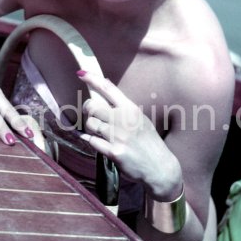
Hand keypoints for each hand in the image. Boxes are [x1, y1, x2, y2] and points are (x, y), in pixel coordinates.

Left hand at [78, 70, 182, 200]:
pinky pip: (93, 141)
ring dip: (91, 127)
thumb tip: (106, 88)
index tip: (81, 73)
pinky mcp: (114, 152)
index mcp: (131, 108)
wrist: (159, 167)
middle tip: (92, 115)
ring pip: (91, 124)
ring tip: (99, 131)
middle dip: (88, 110)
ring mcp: (119, 136)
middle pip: (93, 106)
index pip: (108, 89)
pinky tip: (97, 141)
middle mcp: (124, 120)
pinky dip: (91, 140)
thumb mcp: (140, 118)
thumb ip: (124, 105)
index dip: (93, 79)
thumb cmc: (148, 141)